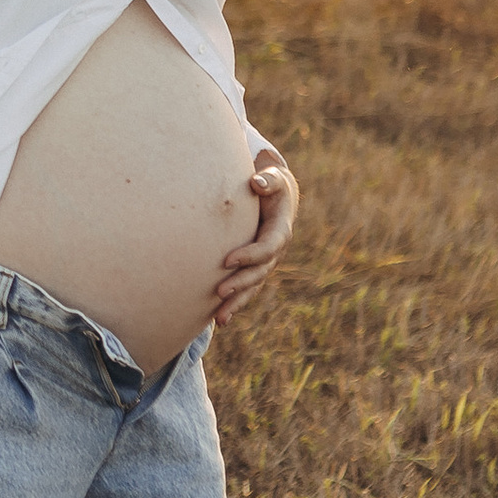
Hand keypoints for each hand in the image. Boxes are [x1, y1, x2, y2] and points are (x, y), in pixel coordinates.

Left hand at [212, 150, 298, 330]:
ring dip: (237, 303)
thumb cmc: (270, 184)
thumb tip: (257, 183)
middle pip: (259, 273)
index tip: (227, 260)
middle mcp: (275, 251)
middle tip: (219, 291)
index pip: (266, 248)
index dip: (249, 255)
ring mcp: (265, 263)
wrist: (276, 197)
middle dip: (240, 283)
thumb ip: (267, 180)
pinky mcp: (255, 268)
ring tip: (220, 318)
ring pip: (252, 287)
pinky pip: (246, 289)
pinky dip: (235, 303)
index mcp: (279, 231)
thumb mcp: (272, 178)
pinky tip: (219, 319)